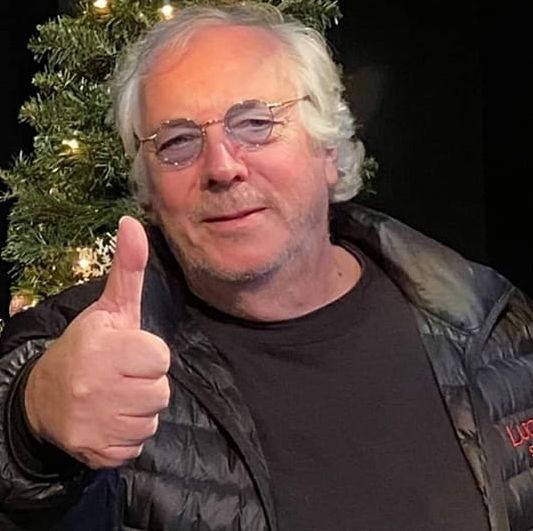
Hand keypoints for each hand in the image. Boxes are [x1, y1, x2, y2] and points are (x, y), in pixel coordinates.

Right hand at [24, 217, 170, 468]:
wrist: (44, 395)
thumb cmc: (86, 346)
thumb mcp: (110, 307)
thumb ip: (128, 269)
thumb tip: (133, 221)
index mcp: (103, 349)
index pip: (161, 358)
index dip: (149, 355)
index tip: (128, 352)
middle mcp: (96, 389)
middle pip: (160, 392)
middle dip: (146, 383)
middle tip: (121, 375)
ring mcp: (94, 425)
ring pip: (151, 419)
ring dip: (139, 409)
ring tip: (115, 395)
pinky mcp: (96, 452)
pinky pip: (137, 443)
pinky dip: (128, 433)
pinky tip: (109, 418)